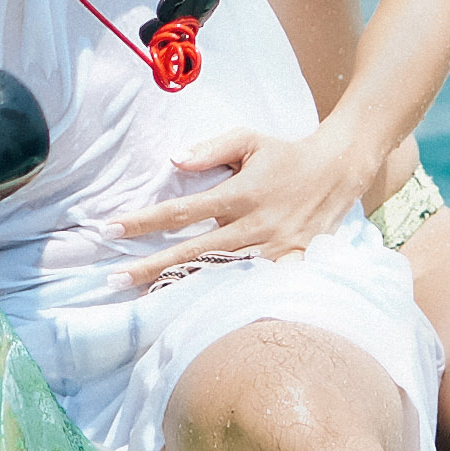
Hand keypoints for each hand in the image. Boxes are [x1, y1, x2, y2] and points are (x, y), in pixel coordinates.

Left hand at [111, 120, 372, 287]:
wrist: (339, 172)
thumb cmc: (286, 155)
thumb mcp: (249, 140)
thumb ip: (210, 150)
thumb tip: (173, 161)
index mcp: (239, 194)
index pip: (181, 212)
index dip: (144, 221)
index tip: (110, 229)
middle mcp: (252, 227)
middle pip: (192, 253)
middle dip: (150, 267)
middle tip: (113, 279)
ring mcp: (271, 251)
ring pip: (218, 276)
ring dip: (181, 288)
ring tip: (143, 301)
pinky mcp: (288, 266)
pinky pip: (249, 287)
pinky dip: (224, 299)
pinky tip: (196, 310)